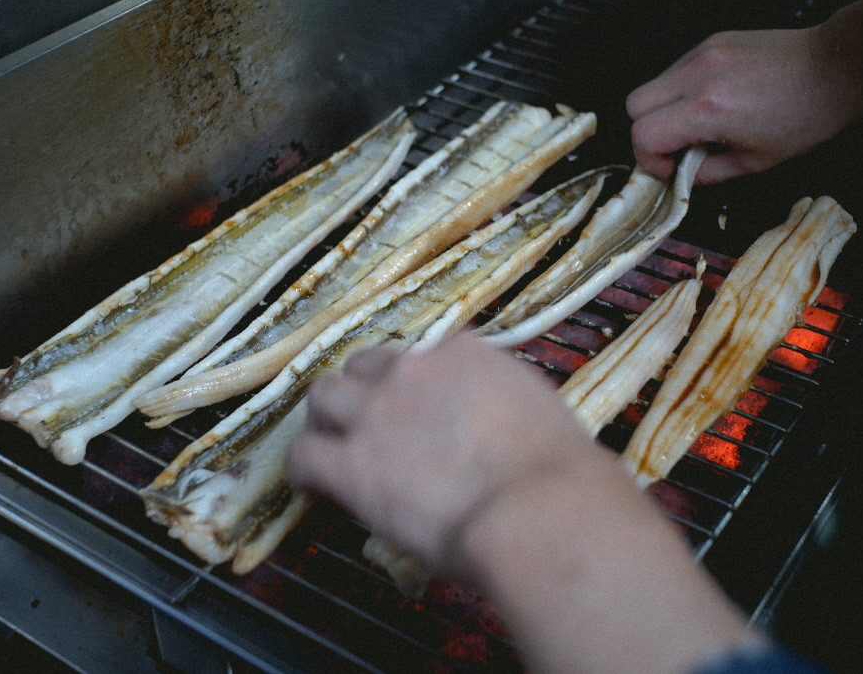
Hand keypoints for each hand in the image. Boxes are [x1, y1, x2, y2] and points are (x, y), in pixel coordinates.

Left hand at [286, 331, 597, 577]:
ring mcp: (376, 413)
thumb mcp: (540, 412)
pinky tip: (313, 488)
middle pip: (364, 366)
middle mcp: (413, 370)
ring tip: (333, 449)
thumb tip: (505, 428)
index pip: (422, 353)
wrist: (537, 510)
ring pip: (323, 396)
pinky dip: (304, 471)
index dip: (416, 384)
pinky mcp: (350, 465)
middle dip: (363, 393)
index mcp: (463, 354)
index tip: (422, 409)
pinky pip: (304, 457)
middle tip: (371, 426)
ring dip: (327, 420)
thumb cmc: (558, 473)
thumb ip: (507, 406)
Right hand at [626, 24, 862, 183]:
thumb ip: (709, 172)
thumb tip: (683, 175)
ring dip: (665, 110)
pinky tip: (715, 101)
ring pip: (653, 84)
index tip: (670, 169)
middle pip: (634, 104)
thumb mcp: (757, 161)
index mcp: (706, 109)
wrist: (839, 66)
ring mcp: (702, 52)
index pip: (642, 134)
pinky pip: (677, 69)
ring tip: (701, 125)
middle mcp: (696, 75)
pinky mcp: (712, 41)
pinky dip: (682, 91)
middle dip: (647, 132)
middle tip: (677, 149)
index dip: (648, 159)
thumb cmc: (807, 115)